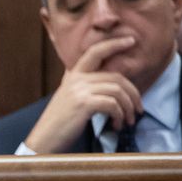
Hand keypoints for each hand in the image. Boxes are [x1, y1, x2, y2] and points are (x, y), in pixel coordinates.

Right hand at [22, 35, 144, 153]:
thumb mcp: (68, 99)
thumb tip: (109, 84)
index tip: (131, 40)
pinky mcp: (83, 104)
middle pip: (116, 77)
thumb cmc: (59, 124)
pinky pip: (113, 104)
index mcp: (73, 76)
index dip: (114, 44)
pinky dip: (119, 116)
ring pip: (118, 91)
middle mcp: (76, 79)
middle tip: (138, 109)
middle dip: (133, 94)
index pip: (95, 52)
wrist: (43, 140)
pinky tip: (116, 125)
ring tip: (128, 121)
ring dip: (128, 108)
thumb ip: (84, 87)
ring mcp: (79, 90)